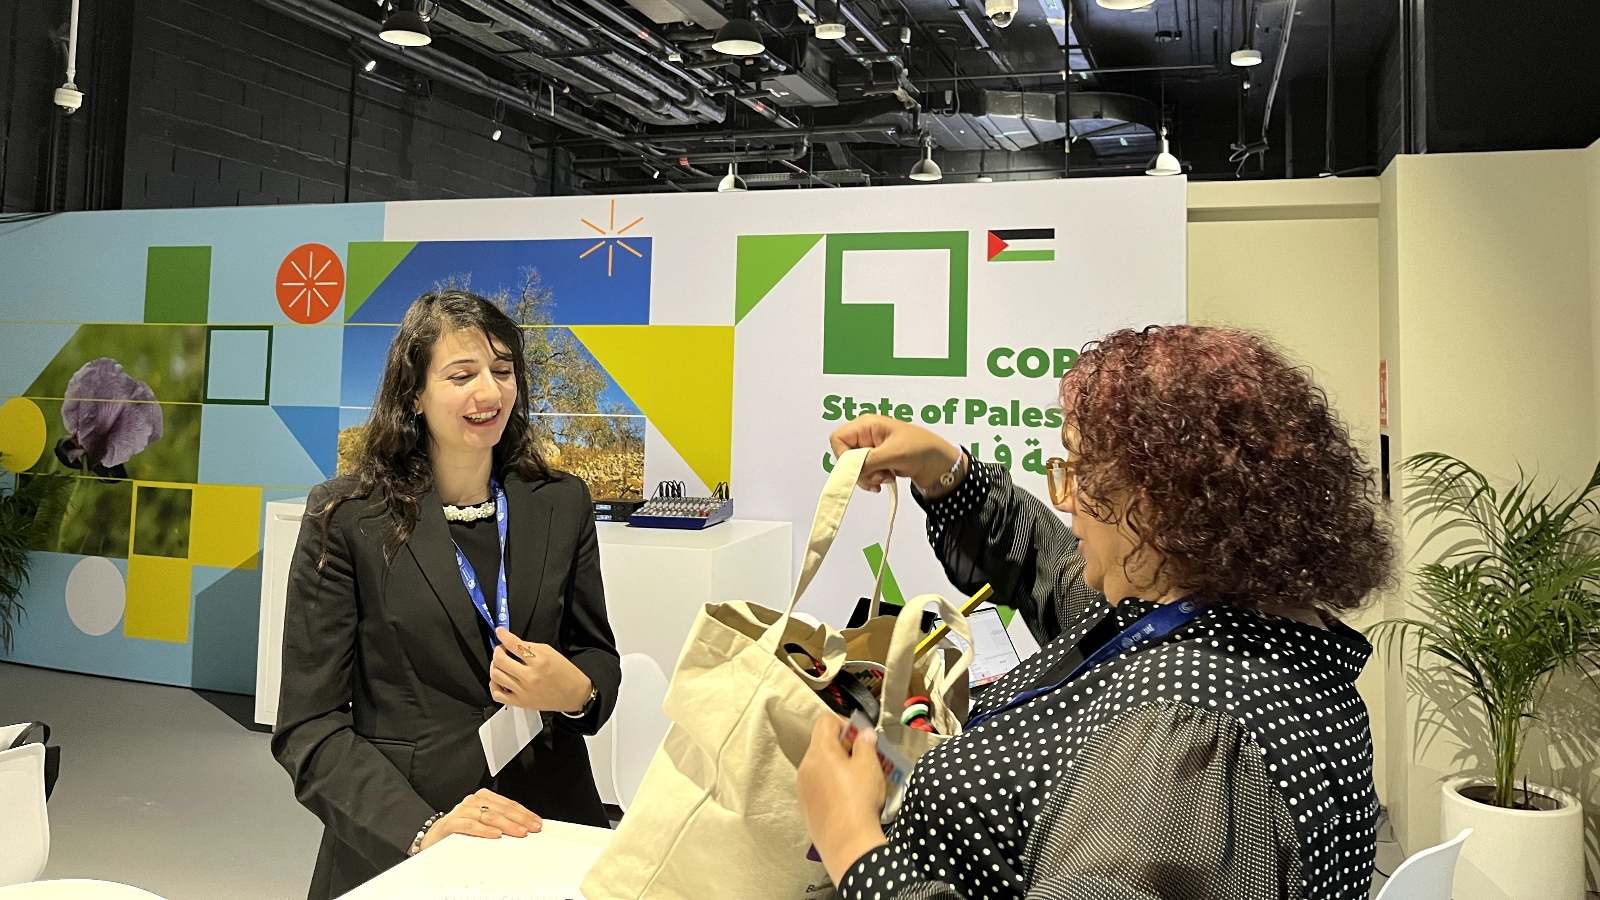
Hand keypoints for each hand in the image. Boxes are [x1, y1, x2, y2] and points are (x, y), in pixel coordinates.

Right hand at [418, 787, 542, 851]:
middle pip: (501, 809)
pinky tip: (495, 835)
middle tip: (532, 828)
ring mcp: (462, 810)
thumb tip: (524, 828)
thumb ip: (500, 822)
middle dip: (520, 819)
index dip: (524, 813)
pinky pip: (470, 825)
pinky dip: (484, 830)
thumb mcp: (483, 823)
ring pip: (489, 816)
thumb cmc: (460, 831)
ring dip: (506, 824)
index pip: (509, 804)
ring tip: (518, 832)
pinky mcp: (451, 822)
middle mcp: (473, 801)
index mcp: (483, 798)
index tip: (537, 823)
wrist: (433, 838)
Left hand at [490, 627, 592, 711]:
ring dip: (494, 666)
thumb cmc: (565, 672)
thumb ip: (531, 647)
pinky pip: (497, 694)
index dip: (503, 635)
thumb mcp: (552, 653)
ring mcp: (523, 691)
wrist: (575, 695)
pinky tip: (499, 680)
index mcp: (539, 661)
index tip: (499, 631)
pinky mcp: (521, 703)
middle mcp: (529, 676)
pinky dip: (493, 685)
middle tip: (502, 649)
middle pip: (500, 660)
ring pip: (496, 676)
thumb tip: (513, 644)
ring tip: (500, 663)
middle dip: (497, 651)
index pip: (514, 644)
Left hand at [797, 715, 888, 884]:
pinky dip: (831, 786)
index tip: (861, 739)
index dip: (845, 724)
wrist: (847, 843)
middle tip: (865, 760)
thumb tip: (864, 734)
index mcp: (819, 751)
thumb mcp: (869, 766)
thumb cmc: (859, 799)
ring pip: (820, 767)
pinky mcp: (805, 807)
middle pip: (822, 744)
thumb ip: (866, 744)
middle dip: (844, 748)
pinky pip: (817, 787)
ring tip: (858, 782)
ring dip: (837, 767)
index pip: (826, 721)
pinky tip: (847, 800)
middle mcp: (805, 766)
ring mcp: (802, 788)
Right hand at [830, 415, 963, 493]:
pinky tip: (886, 478)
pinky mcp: (875, 461)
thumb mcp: (893, 453)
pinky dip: (872, 480)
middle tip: (877, 474)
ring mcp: (869, 449)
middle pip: (844, 456)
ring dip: (868, 477)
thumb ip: (868, 461)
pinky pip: (862, 474)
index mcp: (867, 424)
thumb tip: (850, 472)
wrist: (937, 462)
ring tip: (886, 476)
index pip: (838, 439)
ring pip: (852, 468)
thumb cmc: (921, 447)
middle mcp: (865, 435)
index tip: (858, 468)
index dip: (844, 456)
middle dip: (859, 469)